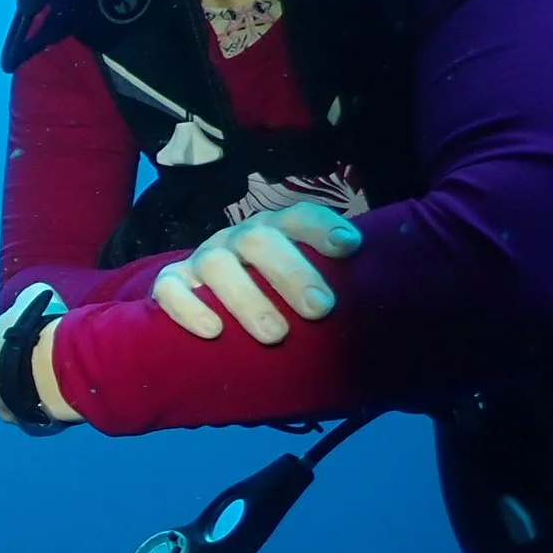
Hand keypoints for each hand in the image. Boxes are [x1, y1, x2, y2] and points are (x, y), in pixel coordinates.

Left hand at [0, 282, 76, 423]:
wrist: (54, 369)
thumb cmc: (36, 331)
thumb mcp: (31, 300)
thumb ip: (26, 300)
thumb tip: (31, 298)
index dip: (3, 337)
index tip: (22, 334)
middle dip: (9, 365)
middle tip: (35, 358)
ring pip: (7, 394)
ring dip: (21, 387)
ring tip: (45, 378)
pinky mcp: (16, 419)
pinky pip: (24, 411)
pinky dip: (34, 404)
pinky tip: (50, 395)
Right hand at [152, 202, 361, 342]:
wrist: (208, 306)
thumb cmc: (274, 300)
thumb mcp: (304, 287)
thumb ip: (331, 287)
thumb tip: (382, 310)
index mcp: (275, 232)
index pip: (299, 217)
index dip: (322, 227)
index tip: (349, 247)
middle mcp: (238, 241)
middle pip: (260, 240)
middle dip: (292, 273)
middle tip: (321, 309)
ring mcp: (201, 261)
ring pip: (216, 265)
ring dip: (247, 298)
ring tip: (276, 335)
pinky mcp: (170, 284)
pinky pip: (170, 290)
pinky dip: (189, 308)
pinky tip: (213, 331)